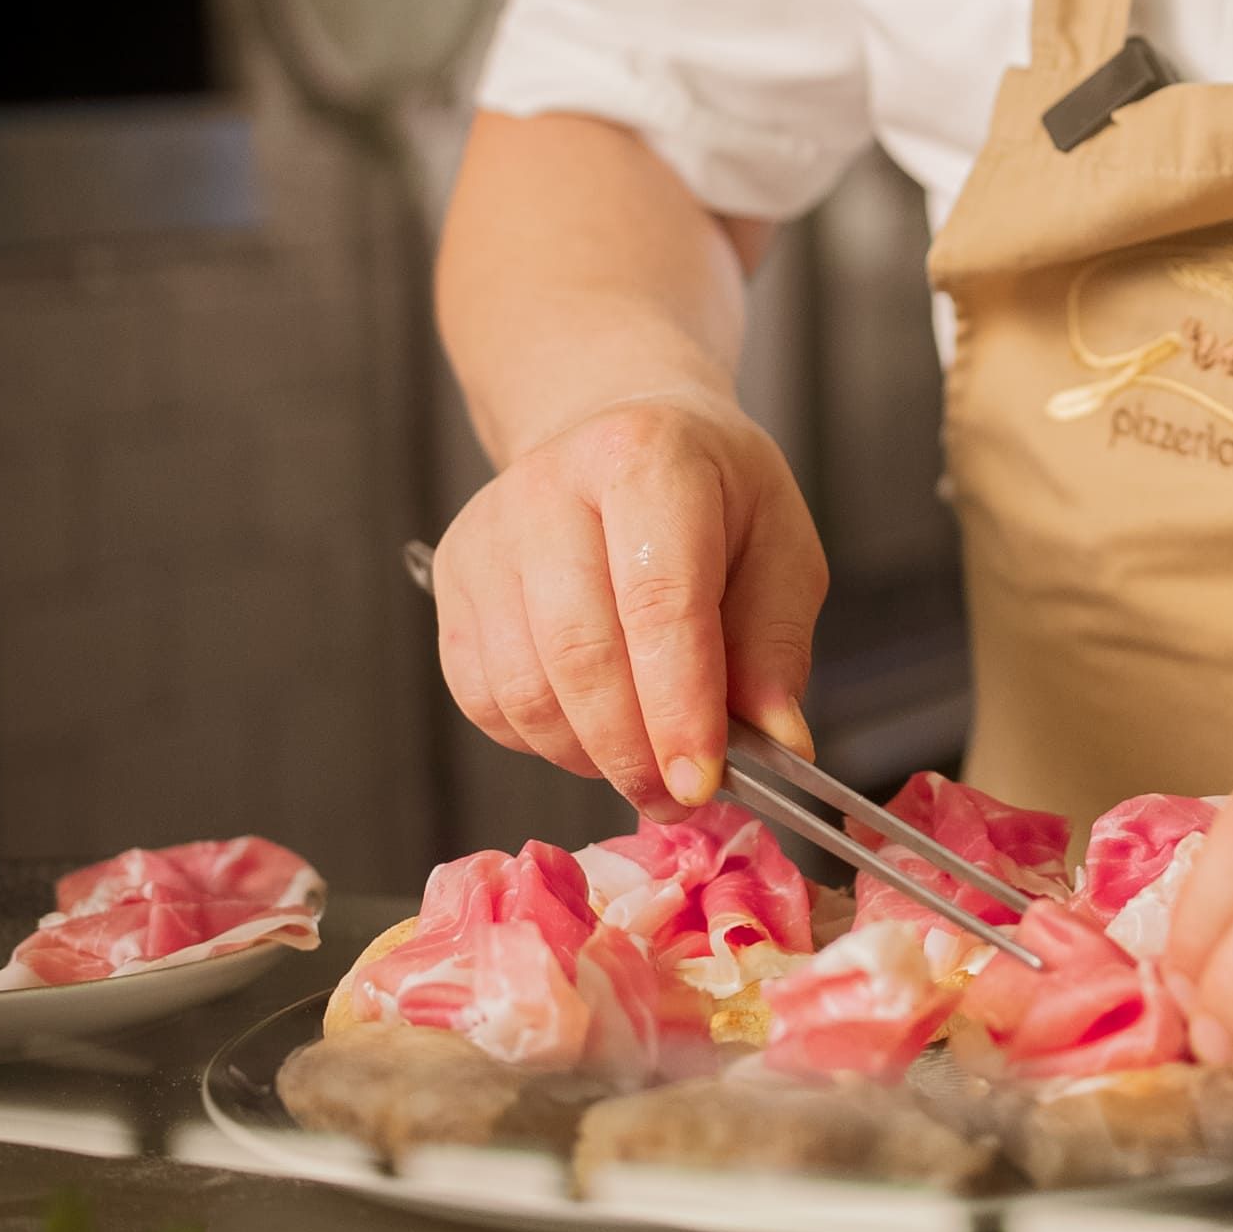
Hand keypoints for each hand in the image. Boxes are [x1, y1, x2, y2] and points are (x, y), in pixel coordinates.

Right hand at [429, 388, 826, 808]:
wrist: (618, 432)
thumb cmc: (708, 492)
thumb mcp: (779, 545)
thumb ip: (776, 644)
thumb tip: (778, 741)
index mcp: (647, 459)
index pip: (659, 599)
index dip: (681, 704)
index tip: (701, 780)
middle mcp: (550, 487)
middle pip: (582, 653)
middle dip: (634, 751)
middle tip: (676, 798)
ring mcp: (488, 536)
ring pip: (525, 688)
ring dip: (588, 754)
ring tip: (640, 760)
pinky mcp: (453, 580)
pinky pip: (483, 697)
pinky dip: (540, 739)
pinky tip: (587, 726)